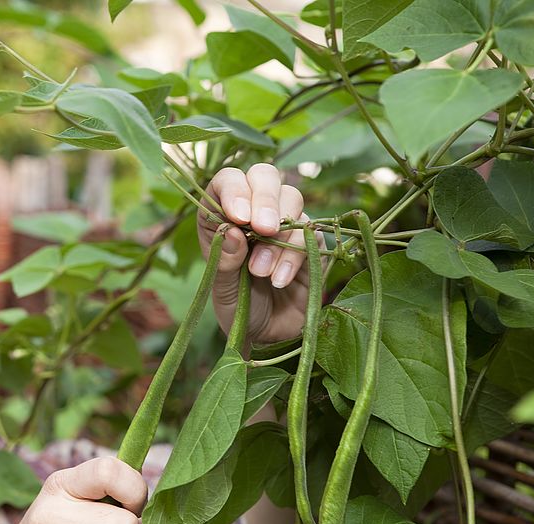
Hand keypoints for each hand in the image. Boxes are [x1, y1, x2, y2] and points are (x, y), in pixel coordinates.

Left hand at [197, 163, 328, 346]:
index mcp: (222, 214)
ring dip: (278, 237)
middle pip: (266, 176)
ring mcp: (285, 223)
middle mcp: (254, 211)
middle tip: (263, 229)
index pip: (228, 180)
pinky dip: (294, 256)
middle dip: (265, 200)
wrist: (268, 336)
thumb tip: (232, 231)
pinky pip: (310, 234)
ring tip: (260, 272)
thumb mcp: (222, 289)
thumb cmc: (238, 307)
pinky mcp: (311, 242)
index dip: (234, 189)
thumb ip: (224, 261)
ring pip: (292, 200)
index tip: (238, 215)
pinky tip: (278, 280)